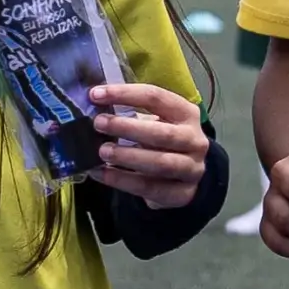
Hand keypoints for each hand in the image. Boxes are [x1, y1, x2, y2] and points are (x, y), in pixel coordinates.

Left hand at [87, 82, 209, 208]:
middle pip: (163, 133)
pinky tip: (102, 174)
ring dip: (128, 156)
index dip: (125, 94)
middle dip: (127, 128)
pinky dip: (122, 181)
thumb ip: (131, 115)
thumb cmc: (163, 141)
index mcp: (186, 114)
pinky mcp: (182, 194)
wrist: (187, 175)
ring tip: (102, 152)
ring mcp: (192, 169)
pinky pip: (150, 187)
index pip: (156, 98)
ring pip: (161, 163)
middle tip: (99, 124)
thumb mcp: (156, 122)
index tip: (95, 95)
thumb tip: (93, 109)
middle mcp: (194, 141)